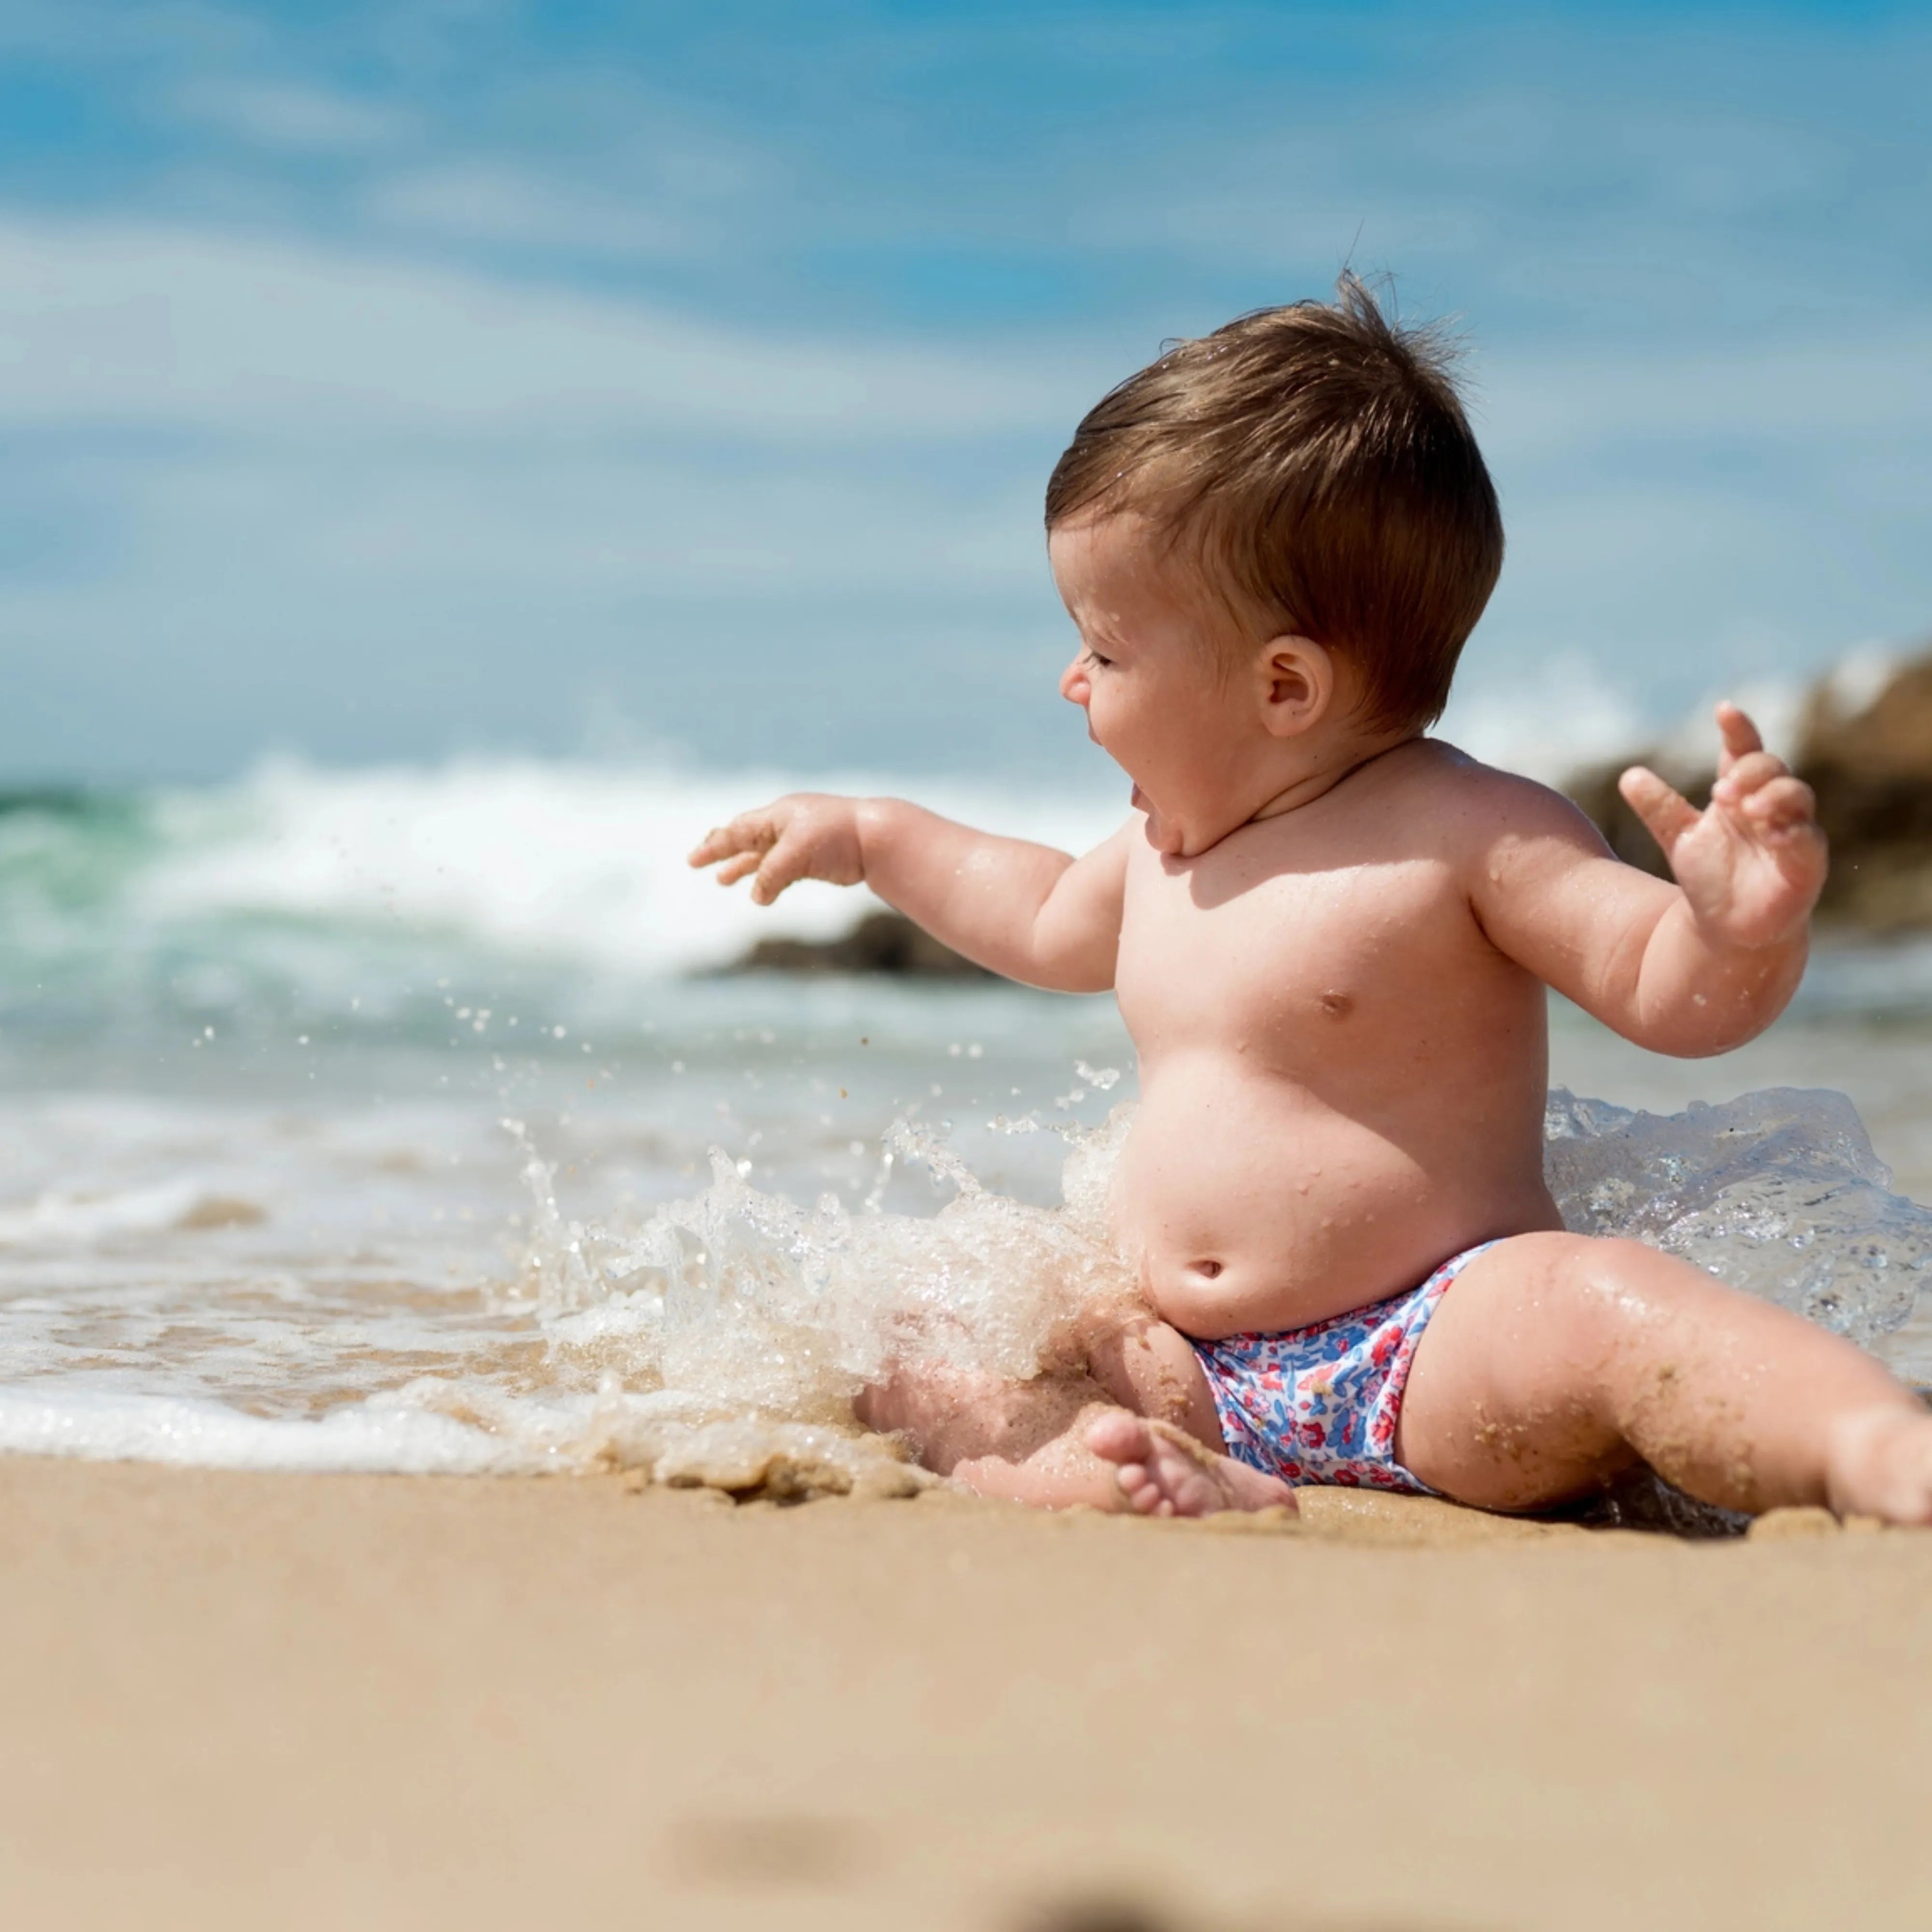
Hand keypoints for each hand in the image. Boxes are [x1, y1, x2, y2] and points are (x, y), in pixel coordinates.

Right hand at [687, 793, 864, 904]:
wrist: (878, 837)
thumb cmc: (838, 836)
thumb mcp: (797, 854)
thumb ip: (771, 874)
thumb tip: (756, 898)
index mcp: (778, 816)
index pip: (737, 831)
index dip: (714, 846)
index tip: (693, 861)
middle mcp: (786, 825)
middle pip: (746, 839)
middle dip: (723, 852)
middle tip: (700, 863)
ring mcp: (801, 840)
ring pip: (764, 855)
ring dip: (743, 867)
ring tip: (723, 880)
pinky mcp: (816, 858)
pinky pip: (784, 868)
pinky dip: (770, 879)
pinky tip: (761, 893)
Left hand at [1618, 703, 1825, 948]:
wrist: (1728, 928)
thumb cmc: (1710, 878)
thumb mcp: (1678, 838)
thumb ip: (1659, 808)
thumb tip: (1627, 775)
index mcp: (1740, 793)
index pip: (1744, 751)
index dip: (1738, 730)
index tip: (1724, 710)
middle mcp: (1770, 806)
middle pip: (1771, 768)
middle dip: (1750, 770)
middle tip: (1721, 790)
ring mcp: (1793, 831)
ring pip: (1796, 795)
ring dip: (1772, 794)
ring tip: (1744, 806)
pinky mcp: (1807, 862)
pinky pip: (1806, 838)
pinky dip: (1792, 831)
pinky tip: (1774, 832)